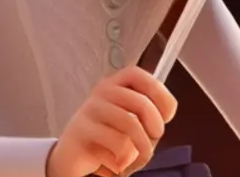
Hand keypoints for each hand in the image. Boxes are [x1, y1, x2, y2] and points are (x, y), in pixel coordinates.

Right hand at [46, 66, 177, 176]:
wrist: (72, 159)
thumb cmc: (108, 139)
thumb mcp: (131, 122)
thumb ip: (148, 113)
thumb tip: (166, 113)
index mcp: (115, 84)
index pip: (139, 76)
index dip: (160, 93)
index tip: (167, 116)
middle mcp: (101, 92)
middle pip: (141, 103)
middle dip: (155, 129)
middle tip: (151, 144)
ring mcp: (89, 109)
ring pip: (131, 125)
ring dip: (143, 150)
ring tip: (137, 160)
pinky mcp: (81, 132)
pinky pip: (117, 144)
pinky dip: (125, 159)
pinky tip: (117, 164)